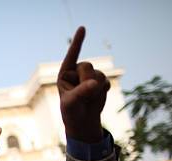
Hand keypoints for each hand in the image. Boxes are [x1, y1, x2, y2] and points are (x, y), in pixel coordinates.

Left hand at [56, 26, 109, 142]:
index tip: (83, 28)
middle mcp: (77, 72)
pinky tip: (97, 98)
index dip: (77, 42)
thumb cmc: (71, 112)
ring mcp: (89, 76)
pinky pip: (106, 81)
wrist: (83, 122)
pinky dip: (103, 91)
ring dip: (95, 89)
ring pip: (99, 74)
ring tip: (88, 98)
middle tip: (83, 95)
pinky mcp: (100, 82)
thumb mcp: (72, 103)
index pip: (71, 56)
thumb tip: (95, 83)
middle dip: (87, 81)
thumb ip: (81, 92)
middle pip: (87, 66)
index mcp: (65, 73)